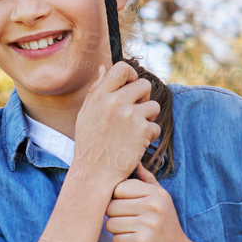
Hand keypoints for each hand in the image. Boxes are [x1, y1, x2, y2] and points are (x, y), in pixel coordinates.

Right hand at [70, 61, 161, 194]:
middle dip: (143, 98)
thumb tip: (104, 68)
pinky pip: (155, 126)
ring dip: (148, 118)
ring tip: (134, 131)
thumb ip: (96, 90)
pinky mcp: (143, 130)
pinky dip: (149, 136)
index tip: (131, 86)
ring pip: (154, 106)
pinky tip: (136, 144)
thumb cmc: (89, 144)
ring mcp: (130, 115)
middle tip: (135, 113)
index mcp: (100, 95)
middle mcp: (115, 102)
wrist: (94, 173)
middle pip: (144, 85)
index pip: (122, 68)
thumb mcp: (86, 114)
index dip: (131, 75)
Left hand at [105, 163, 194, 241]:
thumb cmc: (166, 226)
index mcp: (156, 194)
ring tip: (133, 232)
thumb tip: (135, 162)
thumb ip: (148, 181)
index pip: (119, 188)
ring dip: (117, 231)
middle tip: (130, 223)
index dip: (117, 199)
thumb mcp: (162, 200)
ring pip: (110, 223)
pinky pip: (116, 239)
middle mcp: (153, 206)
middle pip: (111, 206)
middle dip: (115, 217)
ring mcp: (149, 224)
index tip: (127, 207)